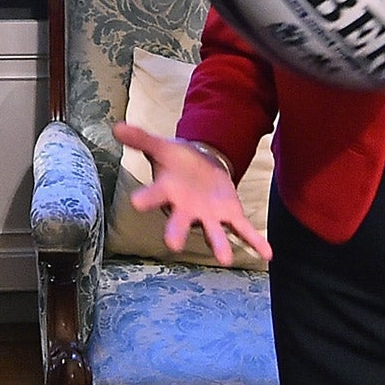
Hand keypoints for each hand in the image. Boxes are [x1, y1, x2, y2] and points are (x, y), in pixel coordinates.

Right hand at [111, 122, 270, 265]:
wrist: (200, 165)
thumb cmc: (177, 161)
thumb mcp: (161, 146)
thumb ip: (141, 139)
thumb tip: (117, 126)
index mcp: (168, 191)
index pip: (154, 195)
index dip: (146, 198)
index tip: (135, 202)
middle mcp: (186, 209)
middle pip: (180, 221)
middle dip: (177, 232)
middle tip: (172, 244)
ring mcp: (208, 215)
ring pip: (213, 232)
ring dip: (219, 245)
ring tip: (226, 259)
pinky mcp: (229, 214)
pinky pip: (242, 229)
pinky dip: (254, 241)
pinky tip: (267, 255)